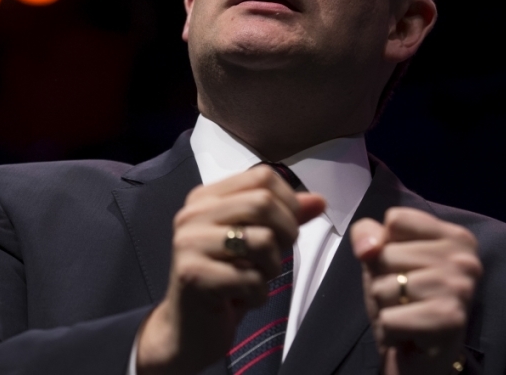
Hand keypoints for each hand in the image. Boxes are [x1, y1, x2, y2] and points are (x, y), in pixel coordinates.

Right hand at [137, 164, 325, 374]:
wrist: (186, 329)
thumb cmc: (224, 282)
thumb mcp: (255, 244)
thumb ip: (284, 218)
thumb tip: (319, 200)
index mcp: (206, 197)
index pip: (262, 176)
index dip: (289, 202)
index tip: (285, 230)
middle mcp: (193, 213)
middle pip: (263, 203)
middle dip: (286, 234)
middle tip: (275, 259)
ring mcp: (188, 243)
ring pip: (262, 240)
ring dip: (271, 269)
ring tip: (254, 279)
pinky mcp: (192, 275)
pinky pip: (251, 279)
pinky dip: (258, 296)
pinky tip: (242, 299)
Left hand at [350, 208, 482, 374]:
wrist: (421, 354)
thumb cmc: (403, 298)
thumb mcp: (380, 256)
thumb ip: (367, 234)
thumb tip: (369, 248)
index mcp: (456, 236)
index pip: (395, 219)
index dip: (386, 244)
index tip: (404, 265)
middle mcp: (465, 258)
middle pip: (386, 253)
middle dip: (382, 278)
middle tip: (405, 296)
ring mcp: (460, 288)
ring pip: (384, 285)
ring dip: (385, 305)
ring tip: (407, 311)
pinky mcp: (450, 320)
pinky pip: (389, 317)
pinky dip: (389, 328)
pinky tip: (409, 331)